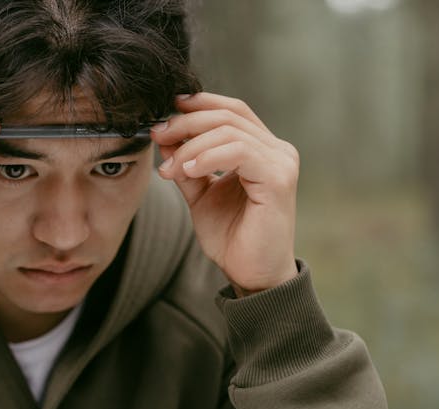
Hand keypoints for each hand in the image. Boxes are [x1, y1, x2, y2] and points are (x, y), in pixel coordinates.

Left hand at [152, 92, 298, 294]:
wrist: (252, 275)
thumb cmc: (232, 239)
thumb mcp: (200, 195)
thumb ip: (187, 165)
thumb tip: (165, 136)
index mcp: (262, 150)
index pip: (232, 110)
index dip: (198, 104)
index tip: (164, 114)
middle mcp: (277, 150)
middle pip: (228, 115)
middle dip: (186, 122)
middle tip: (157, 136)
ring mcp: (281, 162)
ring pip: (229, 131)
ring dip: (190, 146)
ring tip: (170, 169)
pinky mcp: (279, 179)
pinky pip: (239, 151)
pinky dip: (208, 157)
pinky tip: (188, 171)